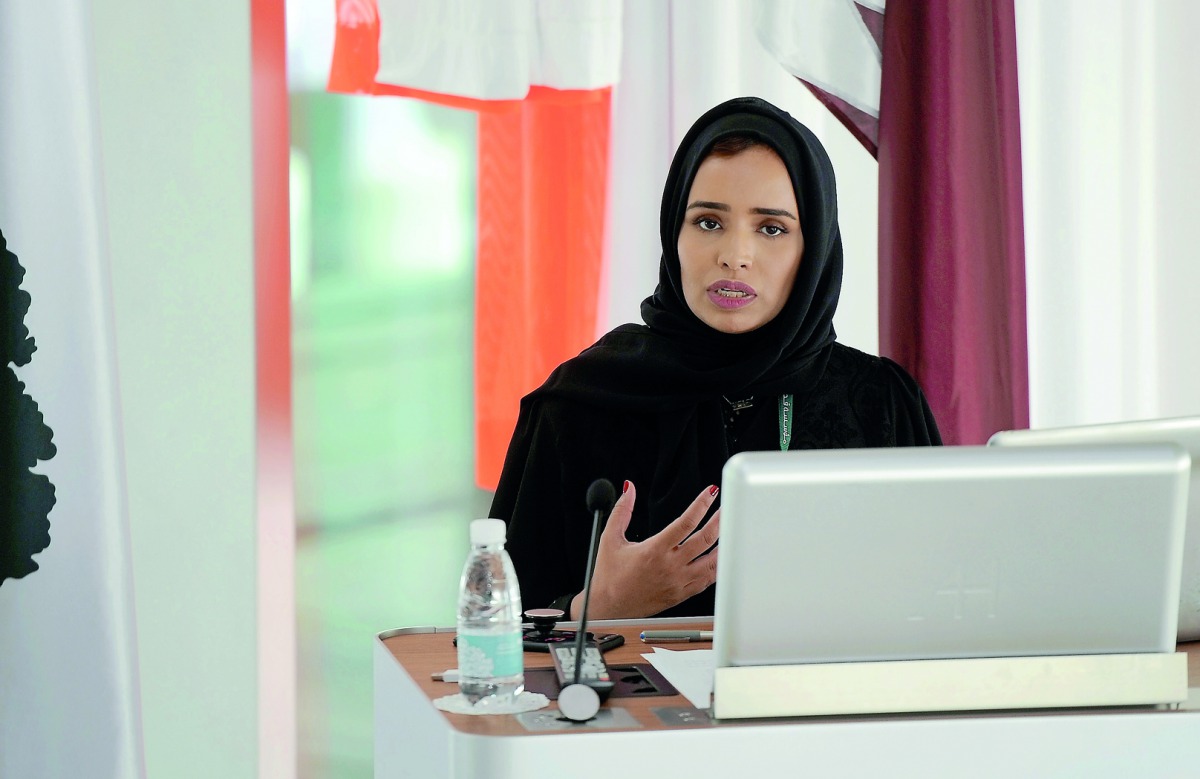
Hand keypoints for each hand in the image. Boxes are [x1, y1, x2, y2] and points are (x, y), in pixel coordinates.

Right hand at [571, 481, 719, 619]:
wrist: (609, 607)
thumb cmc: (609, 576)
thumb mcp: (610, 538)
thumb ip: (621, 510)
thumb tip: (629, 489)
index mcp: (654, 551)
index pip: (685, 523)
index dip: (701, 505)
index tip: (710, 493)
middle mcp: (670, 566)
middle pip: (705, 540)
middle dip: (719, 520)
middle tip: (725, 507)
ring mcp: (679, 582)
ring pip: (712, 562)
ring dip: (724, 544)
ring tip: (730, 529)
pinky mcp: (682, 594)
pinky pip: (708, 580)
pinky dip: (718, 567)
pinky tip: (721, 556)